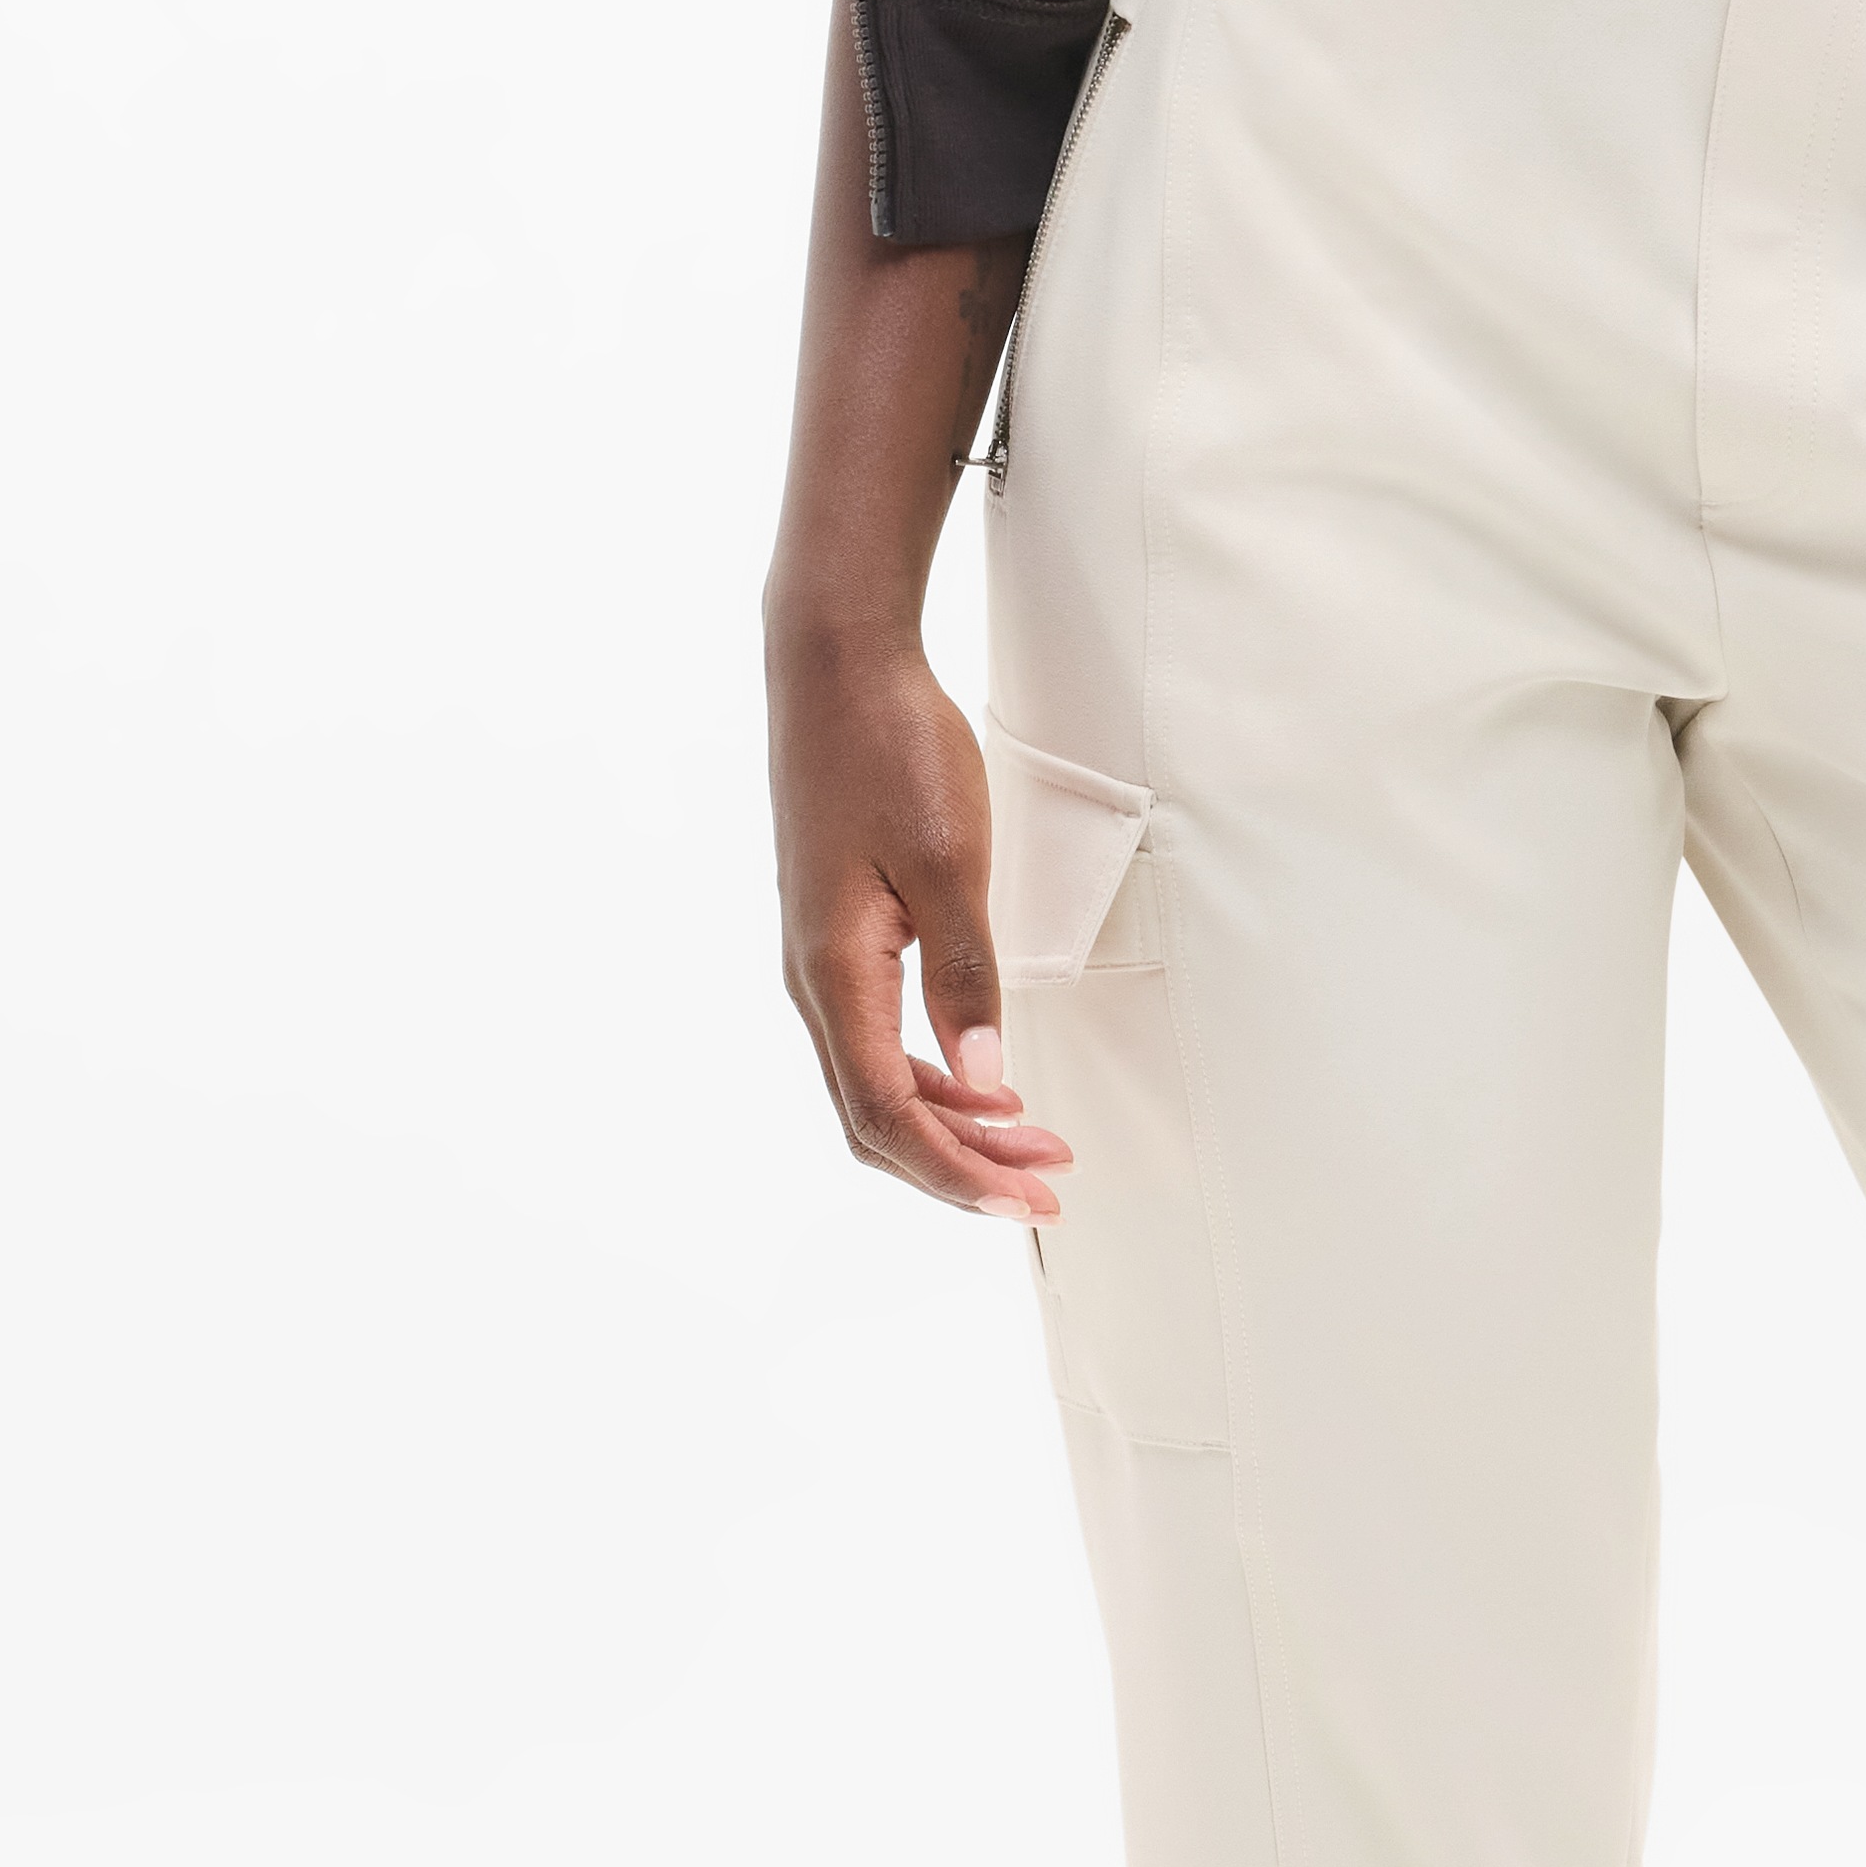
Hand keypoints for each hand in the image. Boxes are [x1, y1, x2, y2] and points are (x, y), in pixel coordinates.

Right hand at [769, 630, 1073, 1221]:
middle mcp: (814, 981)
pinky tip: (987, 1080)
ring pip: (875, 1082)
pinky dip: (933, 1078)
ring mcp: (822, 960)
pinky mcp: (839, 936)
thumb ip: (966, 978)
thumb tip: (982, 1085)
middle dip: (962, 1165)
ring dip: (954, 1124)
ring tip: (1037, 1141)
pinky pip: (876, 1039)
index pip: (888, 1114)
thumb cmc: (895, 750)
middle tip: (1050, 1185)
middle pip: (876, 1118)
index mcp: (835, 972)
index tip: (1029, 1202)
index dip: (958, 1172)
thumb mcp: (951, 862)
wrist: (837, 664)